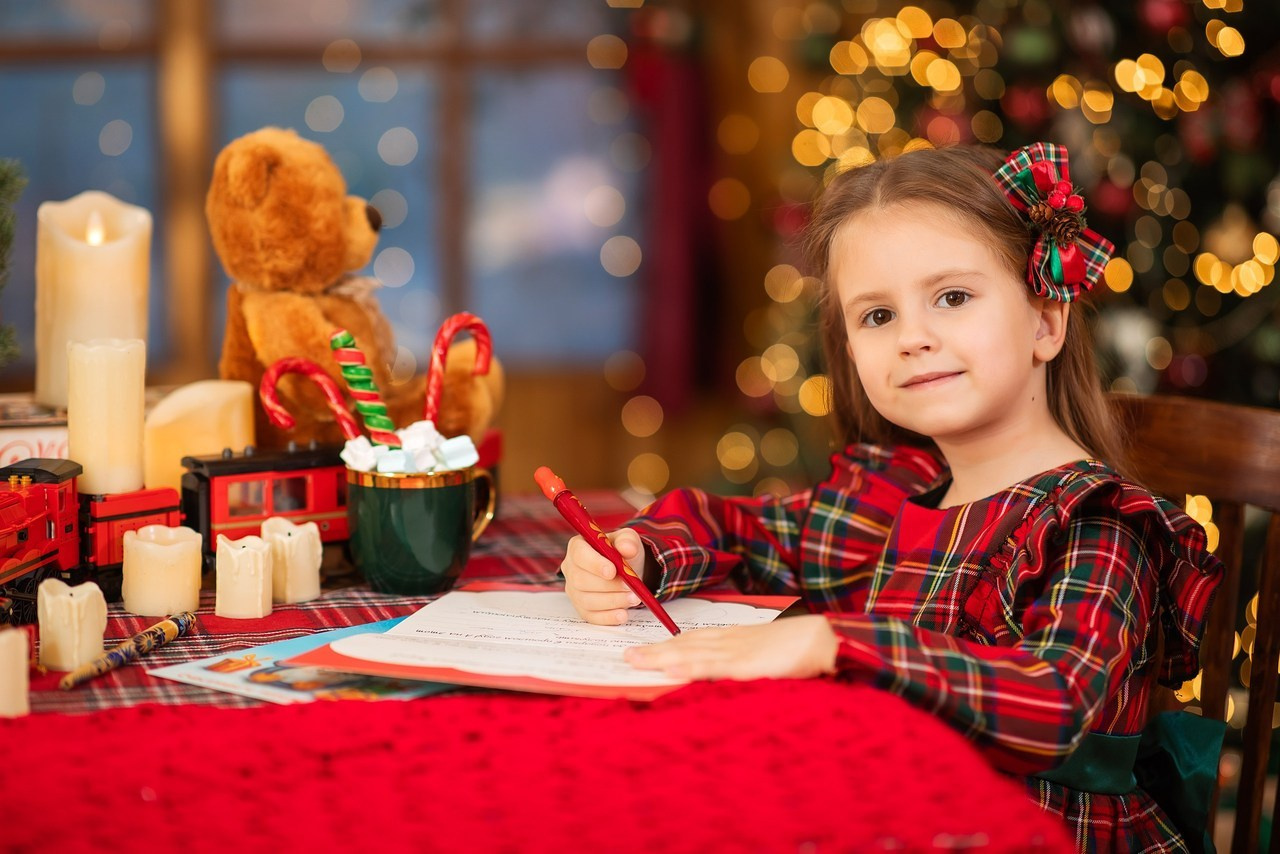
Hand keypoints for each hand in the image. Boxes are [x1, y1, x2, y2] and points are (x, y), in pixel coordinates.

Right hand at [560, 528, 648, 625]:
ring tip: (633, 598)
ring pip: (587, 600)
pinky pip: (591, 616)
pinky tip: (623, 615)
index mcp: (577, 547)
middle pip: (581, 580)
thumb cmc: (622, 553)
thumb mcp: (628, 540)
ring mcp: (574, 591)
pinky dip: (608, 617)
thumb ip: (628, 541)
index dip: (594, 564)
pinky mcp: (582, 608)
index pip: (579, 554)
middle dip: (608, 586)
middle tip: (630, 587)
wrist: (626, 571)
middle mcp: (571, 569)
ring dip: (612, 601)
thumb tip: (628, 548)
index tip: (612, 571)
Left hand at [624, 615, 838, 681]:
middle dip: (654, 651)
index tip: (643, 649)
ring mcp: (737, 652)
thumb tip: (728, 671)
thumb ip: (746, 659)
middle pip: (685, 644)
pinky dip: (690, 666)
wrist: (825, 638)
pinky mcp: (747, 666)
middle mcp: (729, 642)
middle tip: (625, 656)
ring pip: (691, 653)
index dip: (667, 645)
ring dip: (661, 657)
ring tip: (635, 661)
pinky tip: (671, 668)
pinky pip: (714, 666)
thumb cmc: (800, 646)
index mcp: (734, 637)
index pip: (693, 640)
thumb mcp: (766, 651)